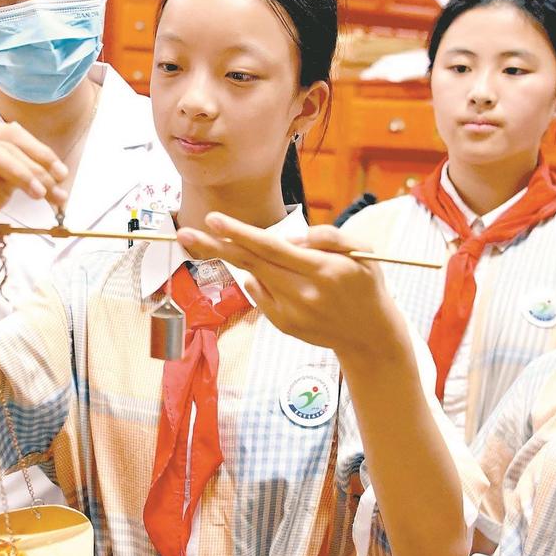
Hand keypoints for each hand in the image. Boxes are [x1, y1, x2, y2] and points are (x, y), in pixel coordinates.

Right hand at [0, 119, 69, 249]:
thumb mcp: (5, 183)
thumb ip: (23, 169)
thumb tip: (55, 169)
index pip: (13, 133)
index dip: (41, 152)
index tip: (62, 174)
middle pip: (5, 140)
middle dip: (35, 165)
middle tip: (55, 188)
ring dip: (19, 172)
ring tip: (37, 193)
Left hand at [176, 213, 405, 355]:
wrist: (371, 336)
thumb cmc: (365, 285)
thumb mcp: (361, 252)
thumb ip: (329, 238)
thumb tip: (290, 240)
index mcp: (322, 270)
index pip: (272, 247)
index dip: (240, 233)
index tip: (214, 220)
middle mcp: (303, 293)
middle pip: (251, 263)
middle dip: (215, 246)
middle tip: (185, 232)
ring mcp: (290, 312)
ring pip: (253, 277)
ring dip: (237, 258)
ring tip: (222, 242)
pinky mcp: (283, 325)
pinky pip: (259, 294)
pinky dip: (259, 280)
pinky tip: (276, 277)